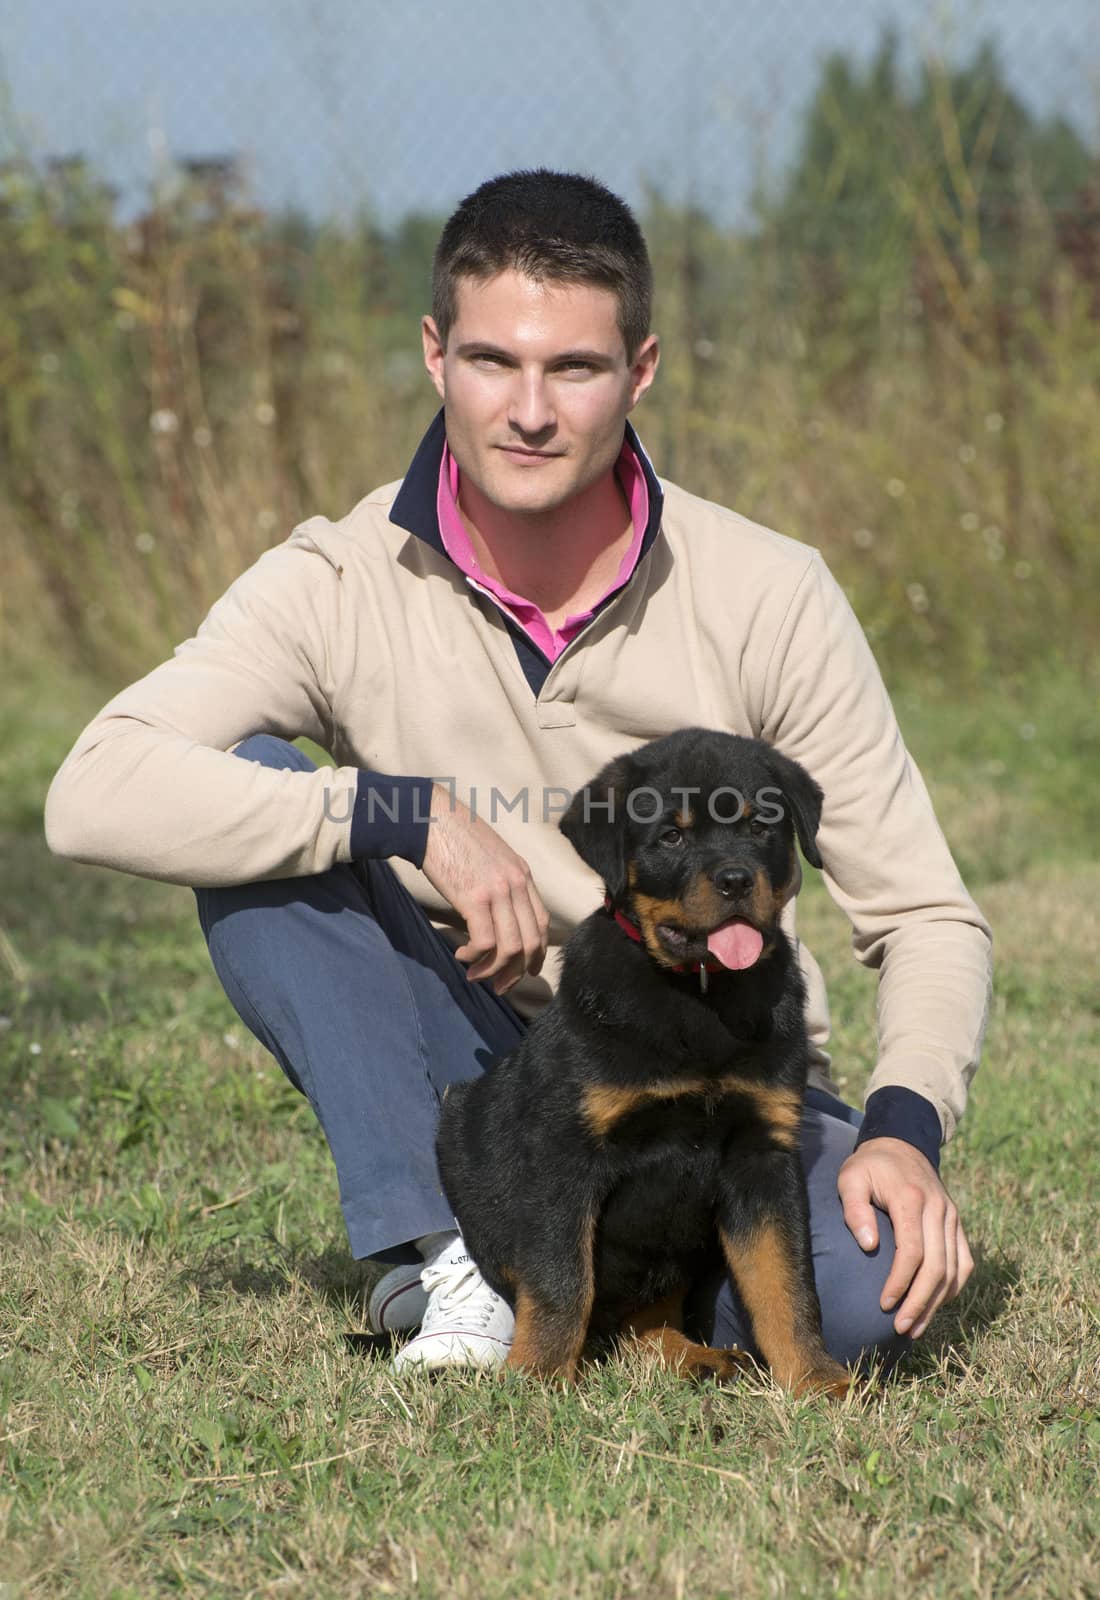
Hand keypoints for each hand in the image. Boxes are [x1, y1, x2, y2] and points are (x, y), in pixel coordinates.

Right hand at [421, 783, 549, 994]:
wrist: (430, 818)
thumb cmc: (453, 836)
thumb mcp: (489, 857)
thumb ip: (500, 883)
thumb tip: (495, 915)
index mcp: (522, 874)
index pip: (540, 923)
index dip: (536, 953)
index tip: (525, 971)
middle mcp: (516, 883)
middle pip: (530, 941)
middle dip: (516, 972)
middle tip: (500, 987)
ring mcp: (498, 891)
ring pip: (510, 947)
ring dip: (492, 970)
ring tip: (475, 975)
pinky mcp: (474, 898)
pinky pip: (485, 942)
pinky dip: (475, 957)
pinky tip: (461, 956)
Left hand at [836, 1137, 972, 1338]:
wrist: (901, 1145)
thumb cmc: (870, 1166)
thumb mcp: (851, 1178)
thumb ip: (855, 1209)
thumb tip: (869, 1246)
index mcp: (912, 1199)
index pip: (913, 1251)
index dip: (901, 1282)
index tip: (884, 1304)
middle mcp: (939, 1209)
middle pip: (937, 1267)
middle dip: (920, 1302)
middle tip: (901, 1328)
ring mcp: (952, 1217)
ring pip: (954, 1269)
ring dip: (937, 1302)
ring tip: (916, 1327)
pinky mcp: (957, 1224)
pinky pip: (964, 1262)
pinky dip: (953, 1287)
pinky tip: (935, 1304)